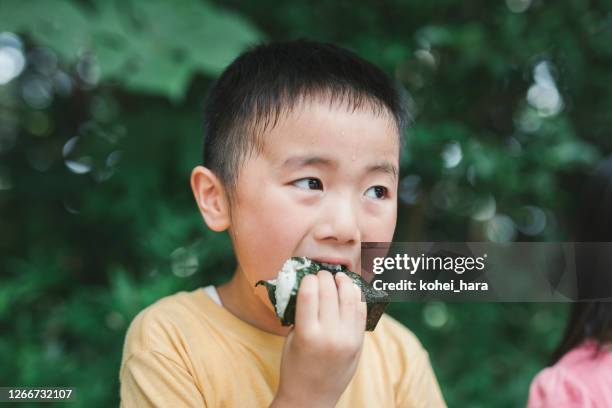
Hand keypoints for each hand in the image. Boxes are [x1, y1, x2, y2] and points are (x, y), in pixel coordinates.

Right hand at [270, 270, 366, 407]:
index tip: (308, 276)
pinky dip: (356, 297)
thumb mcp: (291, 339)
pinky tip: (350, 290)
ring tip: (339, 277)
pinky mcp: (359, 342)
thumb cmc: (295, 366)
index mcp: (307, 334)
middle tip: (322, 274)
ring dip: (344, 282)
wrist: (312, 398)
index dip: (309, 279)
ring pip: (350, 297)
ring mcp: (348, 339)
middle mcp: (330, 335)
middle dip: (325, 277)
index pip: (310, 292)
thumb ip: (301, 313)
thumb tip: (310, 284)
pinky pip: (361, 311)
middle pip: (331, 291)